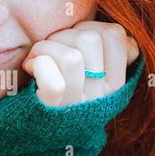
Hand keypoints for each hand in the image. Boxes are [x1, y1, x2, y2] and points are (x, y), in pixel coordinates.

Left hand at [21, 21, 140, 106]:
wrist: (27, 129)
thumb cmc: (57, 89)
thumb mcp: (91, 74)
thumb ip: (108, 53)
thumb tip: (126, 40)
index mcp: (114, 84)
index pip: (115, 34)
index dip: (90, 26)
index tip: (74, 41)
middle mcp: (100, 97)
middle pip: (90, 39)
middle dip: (64, 35)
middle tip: (52, 50)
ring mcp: (76, 105)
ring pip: (71, 57)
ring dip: (46, 47)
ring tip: (37, 58)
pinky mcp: (51, 112)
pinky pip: (54, 83)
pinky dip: (37, 64)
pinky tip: (30, 67)